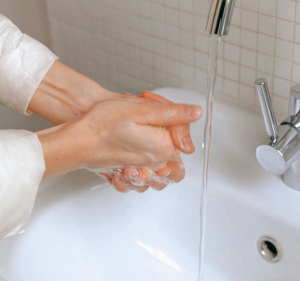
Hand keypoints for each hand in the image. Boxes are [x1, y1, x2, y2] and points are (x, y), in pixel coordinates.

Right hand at [29, 61, 199, 190]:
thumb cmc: (104, 123)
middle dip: (166, 133)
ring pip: (162, 164)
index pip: (183, 134)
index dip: (173, 118)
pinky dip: (142, 164)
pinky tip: (132, 152)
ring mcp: (143, 170)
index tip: (157, 110)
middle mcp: (156, 163)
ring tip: (140, 136)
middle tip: (149, 123)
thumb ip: (173, 113)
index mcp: (164, 147)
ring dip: (156, 150)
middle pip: (175, 150)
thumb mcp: (142, 110)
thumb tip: (196, 113)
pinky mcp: (131, 172)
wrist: (79, 140)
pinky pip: (145, 174)